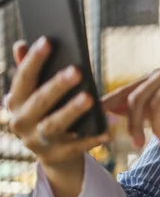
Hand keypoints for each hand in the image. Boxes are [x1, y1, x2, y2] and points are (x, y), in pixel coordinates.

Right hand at [6, 38, 109, 171]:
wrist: (53, 152)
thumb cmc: (46, 112)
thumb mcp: (35, 93)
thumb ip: (29, 71)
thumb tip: (21, 44)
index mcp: (15, 102)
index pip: (23, 79)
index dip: (33, 60)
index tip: (48, 41)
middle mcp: (21, 122)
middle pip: (39, 102)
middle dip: (57, 86)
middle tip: (76, 70)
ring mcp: (37, 141)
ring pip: (54, 125)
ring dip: (71, 111)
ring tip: (89, 98)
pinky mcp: (57, 155)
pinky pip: (77, 147)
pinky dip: (92, 139)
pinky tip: (107, 131)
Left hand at [102, 67, 159, 148]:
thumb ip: (138, 112)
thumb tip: (108, 113)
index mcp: (154, 76)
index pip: (127, 90)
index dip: (111, 104)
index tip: (98, 119)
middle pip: (139, 98)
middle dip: (134, 124)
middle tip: (136, 144)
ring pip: (157, 103)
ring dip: (156, 128)